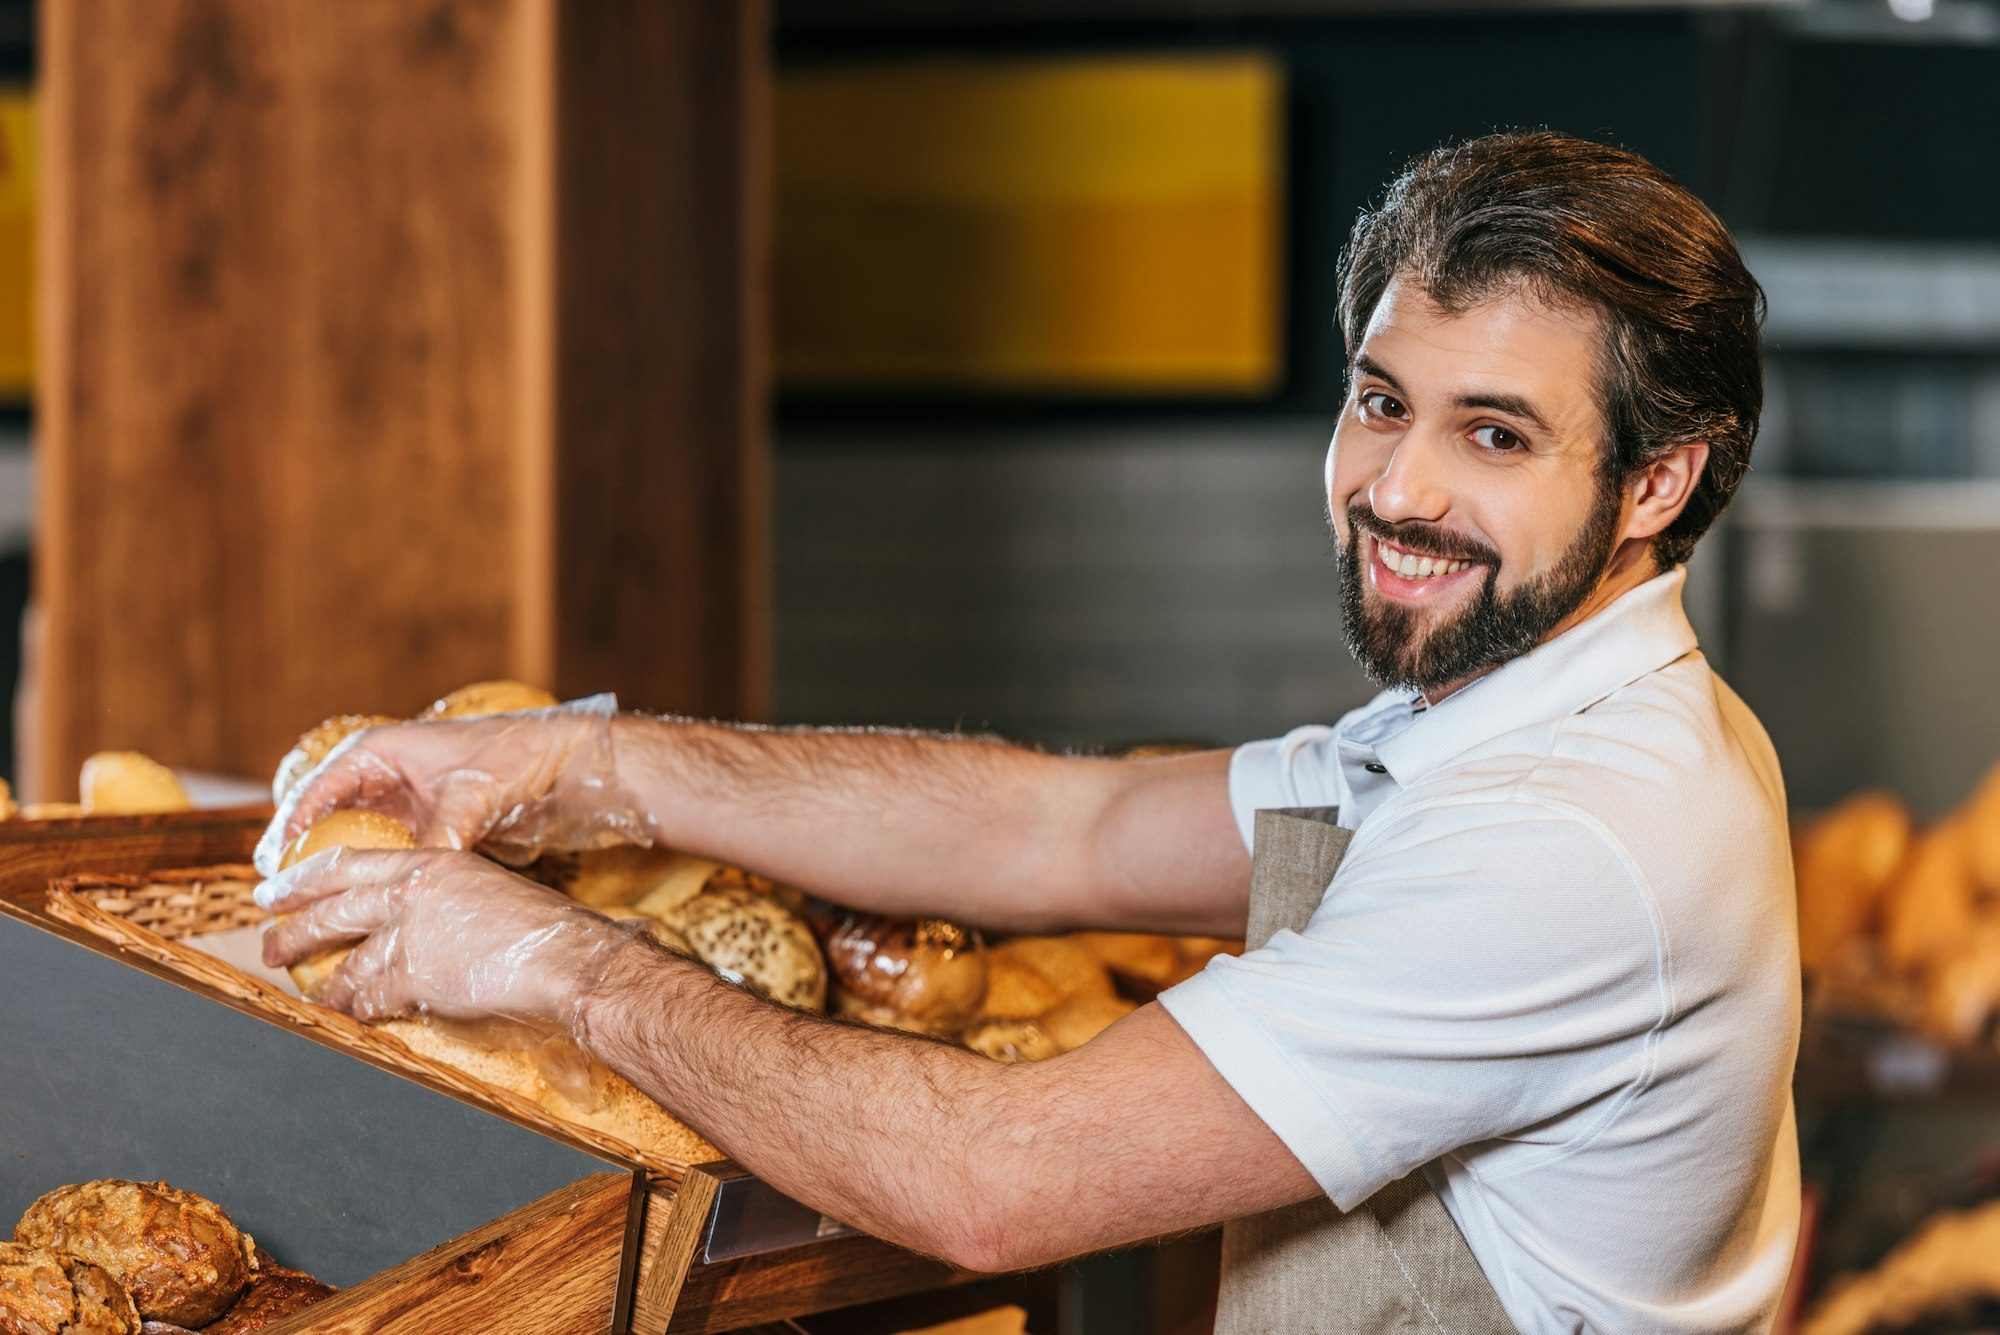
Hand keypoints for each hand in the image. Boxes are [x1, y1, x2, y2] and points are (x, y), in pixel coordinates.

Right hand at [254, 693, 649, 876]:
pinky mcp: (427, 825)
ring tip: (311, 918)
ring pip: (353, 842)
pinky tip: (363, 914)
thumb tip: (416, 884)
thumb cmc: (517, 761)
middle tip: (279, 904)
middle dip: (304, 859)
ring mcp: (404, 802)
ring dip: (336, 875)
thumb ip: (438, 839)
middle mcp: (385, 774)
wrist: (566, 766)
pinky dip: (372, 880)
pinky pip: (386, 855)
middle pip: (325, 820)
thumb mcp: (470, 799)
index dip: (288, 831)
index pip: (315, 790)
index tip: (272, 871)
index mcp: (380, 750)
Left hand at [257, 846, 642, 1028]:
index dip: (304, 877)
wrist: (563, 955)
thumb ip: (442, 896)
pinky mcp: (416, 977)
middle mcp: (411, 893)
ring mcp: (411, 935)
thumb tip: (416, 916)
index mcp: (428, 863)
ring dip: (323, 982)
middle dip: (292, 929)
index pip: (347, 864)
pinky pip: (372, 998)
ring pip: (347, 962)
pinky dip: (358, 1010)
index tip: (277, 887)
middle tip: (268, 941)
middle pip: (332, 910)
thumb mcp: (483, 888)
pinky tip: (351, 1017)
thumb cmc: (538, 926)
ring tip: (308, 992)